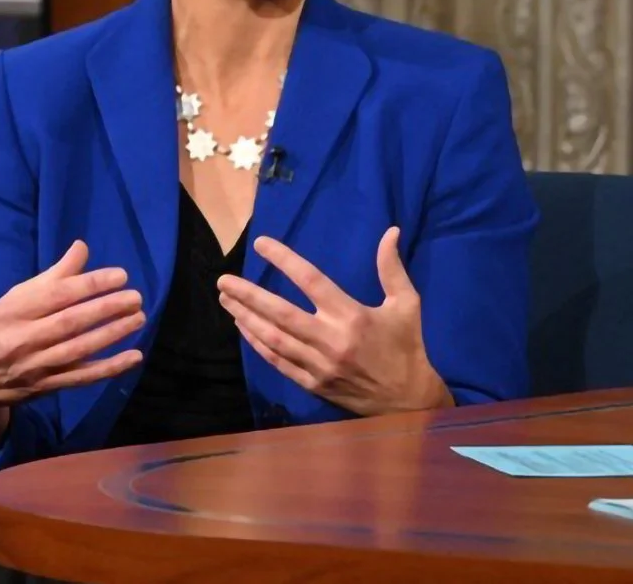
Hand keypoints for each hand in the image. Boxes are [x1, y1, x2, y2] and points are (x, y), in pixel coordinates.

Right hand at [0, 240, 144, 424]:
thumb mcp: (12, 298)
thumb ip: (50, 276)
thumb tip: (82, 247)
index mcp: (13, 311)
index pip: (56, 295)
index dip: (90, 284)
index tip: (120, 275)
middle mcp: (24, 339)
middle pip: (71, 322)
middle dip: (106, 308)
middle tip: (135, 297)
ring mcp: (37, 367)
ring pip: (80, 350)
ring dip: (113, 334)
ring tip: (138, 318)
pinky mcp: (47, 387)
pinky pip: (82, 378)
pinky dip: (110, 369)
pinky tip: (134, 356)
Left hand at [217, 228, 451, 416]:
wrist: (409, 402)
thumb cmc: (406, 347)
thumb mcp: (406, 304)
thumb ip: (391, 268)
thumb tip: (390, 231)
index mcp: (351, 316)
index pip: (310, 280)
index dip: (283, 260)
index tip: (261, 244)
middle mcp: (330, 340)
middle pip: (280, 313)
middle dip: (248, 295)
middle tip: (223, 280)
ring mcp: (318, 365)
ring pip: (273, 339)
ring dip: (246, 318)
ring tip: (226, 299)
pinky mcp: (312, 385)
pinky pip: (278, 362)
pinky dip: (257, 344)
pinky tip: (243, 328)